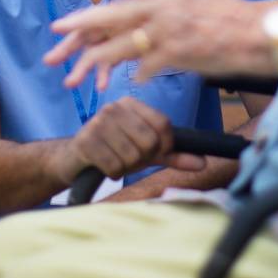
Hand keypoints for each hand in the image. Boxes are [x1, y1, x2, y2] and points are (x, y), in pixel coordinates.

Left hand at [44, 0, 277, 89]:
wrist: (260, 33)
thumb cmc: (236, 13)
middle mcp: (167, 6)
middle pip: (116, 13)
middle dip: (83, 22)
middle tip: (57, 28)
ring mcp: (171, 30)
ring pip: (124, 44)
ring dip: (98, 59)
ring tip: (77, 69)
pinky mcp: (178, 54)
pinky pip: (148, 66)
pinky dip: (139, 74)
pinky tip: (130, 81)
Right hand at [54, 97, 205, 183]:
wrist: (74, 158)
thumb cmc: (114, 151)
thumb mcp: (146, 152)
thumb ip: (173, 155)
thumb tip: (203, 163)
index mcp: (132, 104)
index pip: (163, 124)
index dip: (165, 145)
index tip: (156, 153)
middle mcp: (115, 107)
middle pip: (149, 141)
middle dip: (142, 158)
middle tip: (130, 159)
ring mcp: (97, 122)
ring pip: (132, 155)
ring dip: (126, 167)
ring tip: (116, 161)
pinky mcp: (85, 141)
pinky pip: (113, 165)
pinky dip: (113, 173)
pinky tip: (104, 166)